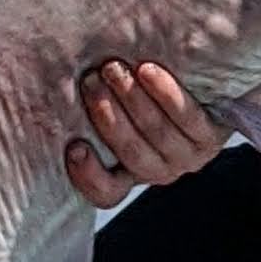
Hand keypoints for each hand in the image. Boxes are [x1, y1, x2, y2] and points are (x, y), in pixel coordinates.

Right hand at [66, 60, 225, 208]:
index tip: (75, 147)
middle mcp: (160, 171)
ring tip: (114, 68)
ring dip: (132, 98)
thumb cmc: (146, 96)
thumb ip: (92, 108)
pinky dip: (165, 93)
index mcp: (131, 174)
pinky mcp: (212, 137)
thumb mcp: (116, 109)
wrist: (209, 90)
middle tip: (91, 80)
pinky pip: (187, 116)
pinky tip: (148, 71)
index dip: (89, 176)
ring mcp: (189, 157)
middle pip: (131, 150)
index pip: (107, 193)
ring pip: (156, 130)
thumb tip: (47, 88)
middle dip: (107, 113)